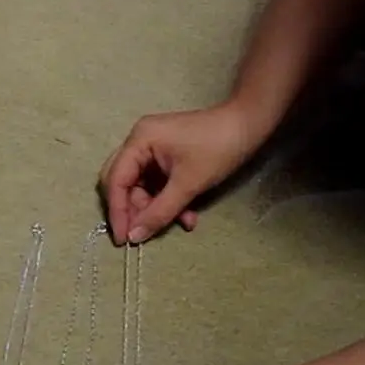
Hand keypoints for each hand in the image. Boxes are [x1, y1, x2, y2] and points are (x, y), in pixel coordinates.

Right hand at [99, 103, 265, 244]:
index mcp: (139, 140)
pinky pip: (156, 184)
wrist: (248, 126)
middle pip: (122, 182)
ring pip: (141, 186)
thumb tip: (134, 237)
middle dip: (134, 210)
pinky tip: (187, 215)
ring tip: (180, 222)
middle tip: (142, 234)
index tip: (122, 239)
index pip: (115, 179)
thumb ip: (159, 212)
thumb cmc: (218, 149)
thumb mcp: (188, 184)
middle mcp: (139, 142)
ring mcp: (152, 148)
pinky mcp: (165, 156)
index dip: (117, 211)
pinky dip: (167, 200)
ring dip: (156, 208)